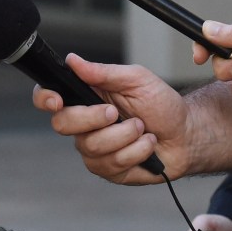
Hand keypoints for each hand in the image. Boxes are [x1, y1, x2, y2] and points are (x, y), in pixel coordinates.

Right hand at [31, 55, 188, 184]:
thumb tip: (73, 60)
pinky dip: (137, 151)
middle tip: (117, 113)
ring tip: (143, 129)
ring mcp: (93, 149)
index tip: (58, 101)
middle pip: (62, 124)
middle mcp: (83, 124)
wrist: (186, 134)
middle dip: (93, 118)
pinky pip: (112, 163)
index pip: (48, 97)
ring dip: (125, 135)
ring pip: (91, 146)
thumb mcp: (137, 79)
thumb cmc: (162, 105)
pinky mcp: (108, 169)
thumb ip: (103, 72)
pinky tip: (147, 145)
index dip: (44, 98)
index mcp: (85, 98)